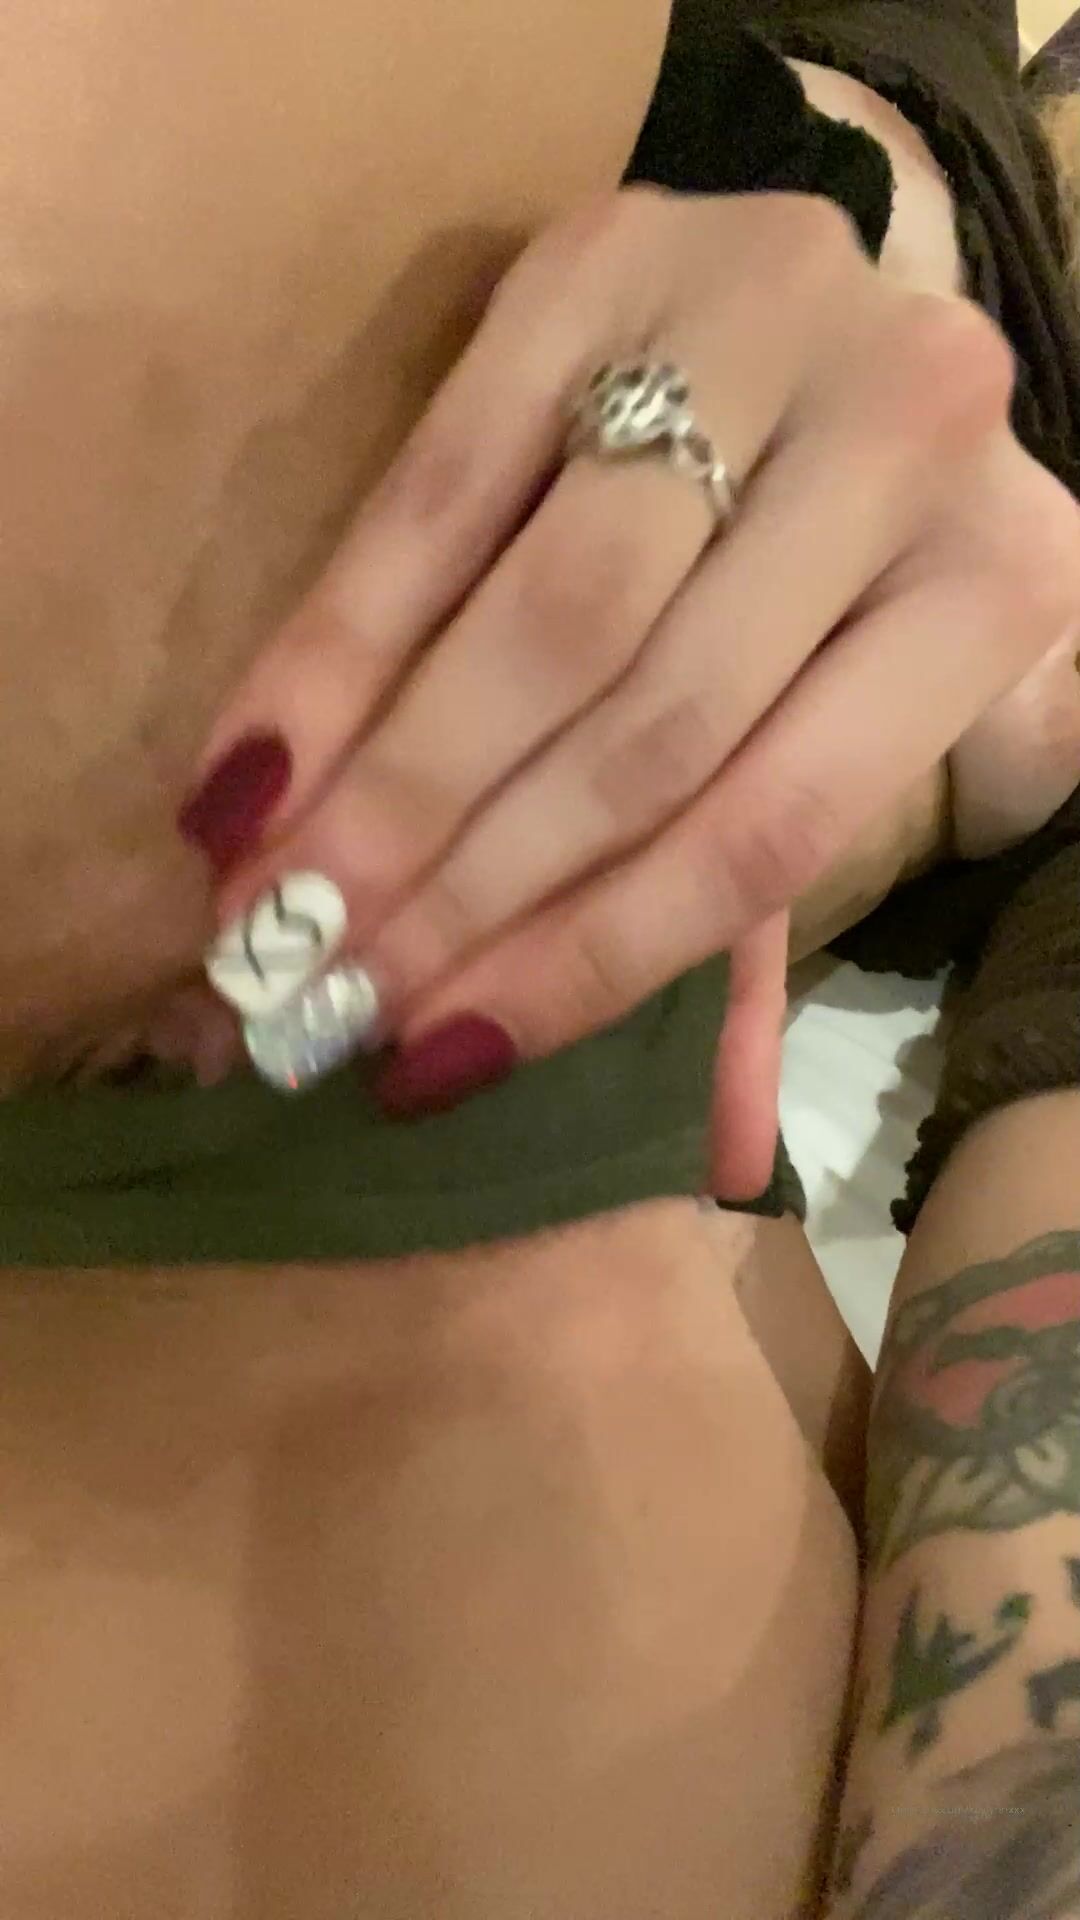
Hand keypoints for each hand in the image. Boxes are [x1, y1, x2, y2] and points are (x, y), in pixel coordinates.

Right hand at [179, 189, 1079, 1189]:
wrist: (816, 319)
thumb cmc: (828, 568)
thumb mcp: (822, 733)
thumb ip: (765, 924)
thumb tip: (719, 1173)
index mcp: (996, 594)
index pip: (767, 827)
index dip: (587, 960)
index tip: (430, 1062)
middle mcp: (908, 444)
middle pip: (648, 726)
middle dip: (463, 885)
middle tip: (317, 1001)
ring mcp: (763, 321)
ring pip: (546, 614)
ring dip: (386, 783)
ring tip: (270, 909)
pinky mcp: (604, 249)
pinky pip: (440, 481)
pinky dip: (335, 640)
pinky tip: (251, 764)